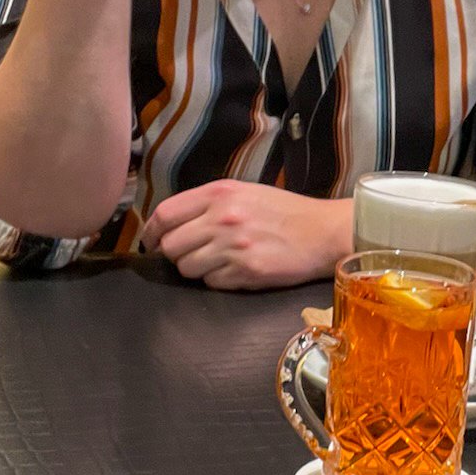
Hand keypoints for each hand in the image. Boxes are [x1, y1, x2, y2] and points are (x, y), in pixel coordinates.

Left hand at [142, 184, 352, 290]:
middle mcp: (222, 218)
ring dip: (197, 269)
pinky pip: (212, 283)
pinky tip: (238, 269)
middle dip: (176, 253)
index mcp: (219, 193)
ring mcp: (233, 246)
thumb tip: (171, 223)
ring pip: (187, 268)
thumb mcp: (245, 192)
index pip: (165, 214)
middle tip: (193, 253)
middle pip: (171, 246)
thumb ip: (208, 203)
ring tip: (219, 261)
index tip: (152, 241)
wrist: (323, 233)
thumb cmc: (284, 212)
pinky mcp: (247, 272)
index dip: (152, 232)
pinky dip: (219, 280)